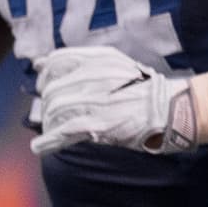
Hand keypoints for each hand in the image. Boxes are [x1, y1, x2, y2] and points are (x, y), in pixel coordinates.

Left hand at [30, 45, 194, 155]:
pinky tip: (38, 147)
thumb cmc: (140, 87)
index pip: (55, 62)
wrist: (169, 107)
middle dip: (48, 103)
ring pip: (54, 111)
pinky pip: (63, 132)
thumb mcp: (112, 63)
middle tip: (53, 113)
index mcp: (96, 60)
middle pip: (52, 90)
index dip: (46, 75)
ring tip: (52, 130)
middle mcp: (92, 77)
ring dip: (49, 123)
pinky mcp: (97, 125)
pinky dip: (47, 142)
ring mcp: (94, 101)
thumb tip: (39, 62)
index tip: (45, 85)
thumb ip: (78, 59)